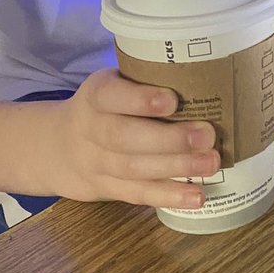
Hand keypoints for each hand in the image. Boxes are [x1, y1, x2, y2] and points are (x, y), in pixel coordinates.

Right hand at [48, 69, 219, 209]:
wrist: (62, 146)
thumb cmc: (109, 106)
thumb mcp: (116, 83)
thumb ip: (146, 81)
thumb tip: (208, 76)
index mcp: (96, 96)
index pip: (110, 96)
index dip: (140, 100)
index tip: (172, 100)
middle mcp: (92, 129)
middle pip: (124, 137)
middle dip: (168, 139)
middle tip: (206, 135)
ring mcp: (98, 164)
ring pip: (133, 169)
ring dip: (176, 168)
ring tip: (211, 162)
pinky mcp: (109, 188)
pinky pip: (138, 194)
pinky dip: (169, 197)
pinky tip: (197, 196)